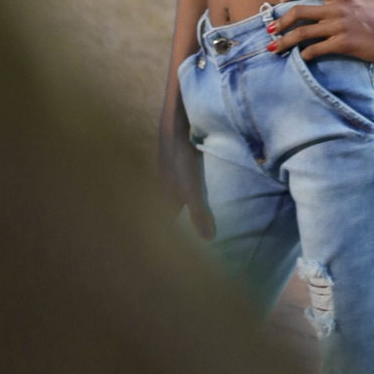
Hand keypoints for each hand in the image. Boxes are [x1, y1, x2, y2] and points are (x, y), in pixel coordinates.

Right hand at [158, 104, 214, 239]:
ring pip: (181, 190)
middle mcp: (166, 186)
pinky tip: (206, 181)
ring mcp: (171, 172)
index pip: (170, 221)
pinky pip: (187, 176)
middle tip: (203, 225)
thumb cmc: (180, 162)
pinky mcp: (178, 159)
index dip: (179, 232)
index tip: (190, 244)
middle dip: (188, 216)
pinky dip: (195, 182)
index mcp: (166, 198)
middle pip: (176, 206)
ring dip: (191, 198)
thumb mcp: (191, 191)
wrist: (173, 130)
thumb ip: (198, 214)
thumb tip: (208, 240)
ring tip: (207, 205)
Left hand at [269, 0, 373, 63]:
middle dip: (280, 21)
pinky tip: (300, 57)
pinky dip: (305, 53)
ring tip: (273, 48)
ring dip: (285, 40)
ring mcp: (338, 27)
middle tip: (269, 29)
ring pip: (303, 32)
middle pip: (300, 11)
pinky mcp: (342, 44)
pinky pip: (316, 48)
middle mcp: (336, 9)